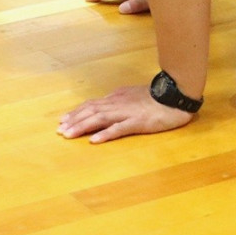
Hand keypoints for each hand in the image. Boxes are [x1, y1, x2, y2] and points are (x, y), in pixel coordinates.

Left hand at [58, 84, 193, 142]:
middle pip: (91, 111)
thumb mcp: (134, 94)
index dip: (76, 112)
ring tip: (69, 135)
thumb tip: (106, 100)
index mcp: (117, 97)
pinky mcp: (138, 122)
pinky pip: (119, 128)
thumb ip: (120, 97)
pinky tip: (94, 140)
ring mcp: (127, 112)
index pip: (92, 104)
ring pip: (100, 118)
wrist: (176, 95)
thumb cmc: (157, 96)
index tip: (63, 120)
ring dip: (82, 126)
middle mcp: (118, 104)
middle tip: (59, 131)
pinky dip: (105, 134)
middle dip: (74, 120)